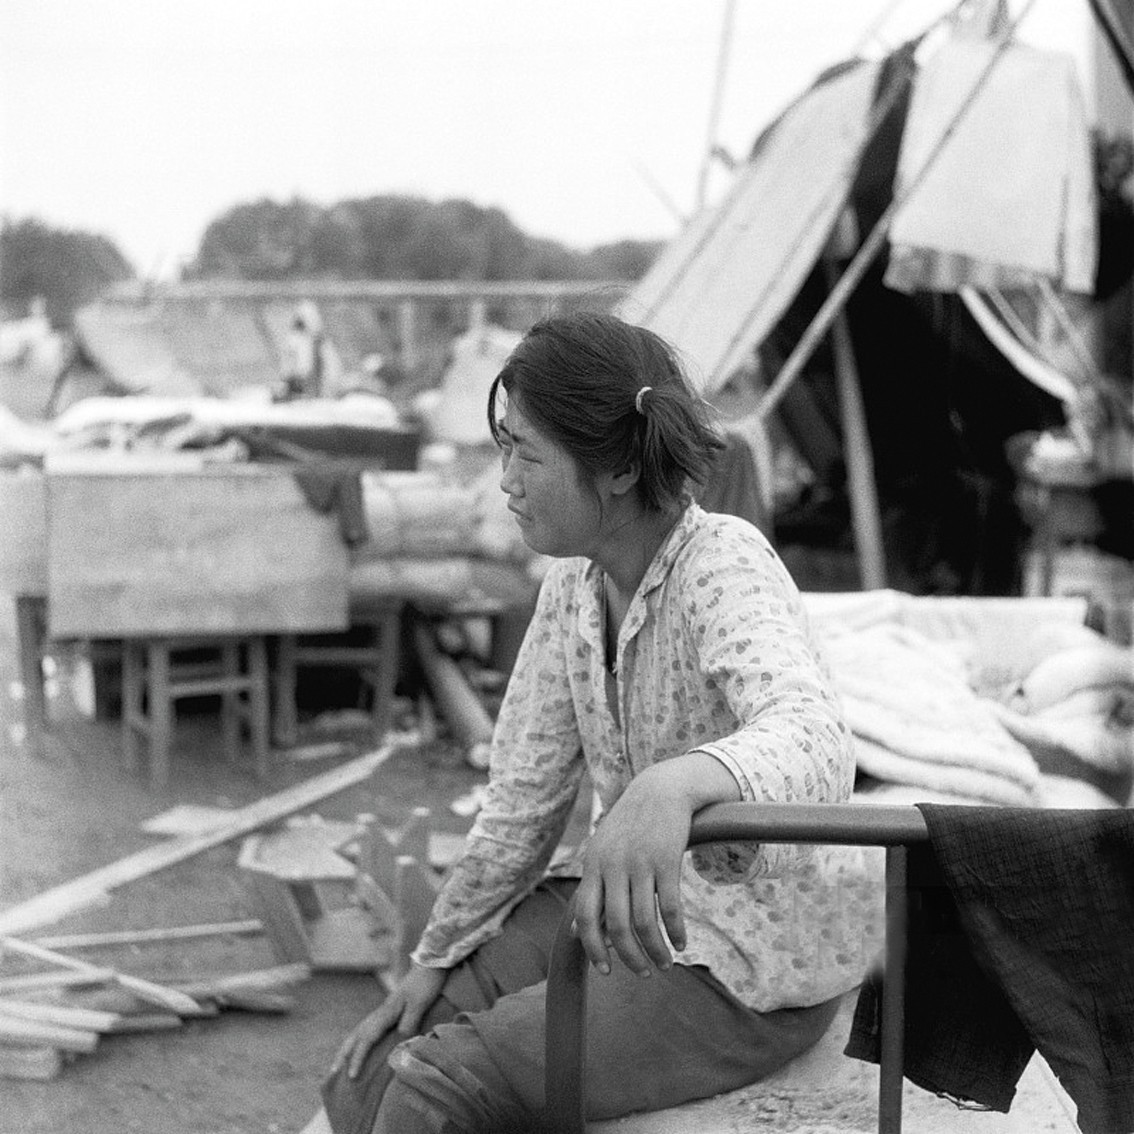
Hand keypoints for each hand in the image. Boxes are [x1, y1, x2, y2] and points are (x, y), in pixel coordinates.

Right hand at [330, 963, 446, 1078]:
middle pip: (356, 1036)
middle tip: (332, 1073)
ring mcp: (383, 1012)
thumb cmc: (426, 984)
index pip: (366, 1039)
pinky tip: (361, 1048)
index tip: (351, 1076)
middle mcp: (380, 1013)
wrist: (430, 965)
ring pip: (359, 1032)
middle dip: (343, 1055)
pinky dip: (360, 1041)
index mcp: (386, 1013)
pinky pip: (369, 1030)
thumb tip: (398, 1040)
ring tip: (339, 1064)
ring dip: (348, 1048)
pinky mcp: (389, 1012)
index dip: (358, 1058)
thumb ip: (409, 1021)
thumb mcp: (420, 1003)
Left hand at [572, 764, 692, 976]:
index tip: (605, 971)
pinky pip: (670, 906)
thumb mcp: (603, 853)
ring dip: (656, 950)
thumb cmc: (630, 827)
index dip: (593, 948)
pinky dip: (676, 931)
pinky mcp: (667, 859)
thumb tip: (576, 932)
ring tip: (665, 963)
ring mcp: (640, 862)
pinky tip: (682, 942)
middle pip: (617, 925)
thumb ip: (592, 891)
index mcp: (593, 865)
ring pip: (645, 921)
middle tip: (644, 973)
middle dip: (631, 957)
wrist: (661, 789)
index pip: (585, 916)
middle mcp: (613, 865)